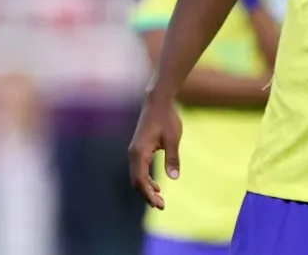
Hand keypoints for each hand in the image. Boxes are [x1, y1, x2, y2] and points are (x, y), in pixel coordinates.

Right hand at [127, 92, 182, 208]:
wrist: (157, 102)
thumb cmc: (166, 118)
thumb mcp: (173, 138)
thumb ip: (172, 158)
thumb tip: (174, 178)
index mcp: (139, 152)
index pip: (140, 180)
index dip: (148, 194)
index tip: (159, 204)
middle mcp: (133, 154)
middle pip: (136, 181)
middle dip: (147, 195)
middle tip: (161, 206)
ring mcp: (134, 152)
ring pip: (136, 176)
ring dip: (146, 189)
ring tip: (159, 200)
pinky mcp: (138, 149)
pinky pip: (138, 169)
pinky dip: (146, 180)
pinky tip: (157, 186)